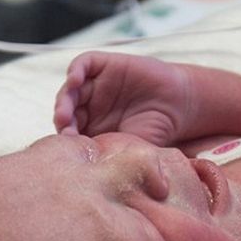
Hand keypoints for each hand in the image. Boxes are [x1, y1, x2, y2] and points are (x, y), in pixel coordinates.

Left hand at [53, 51, 190, 145]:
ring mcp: (94, 86)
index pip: (69, 132)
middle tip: (63, 127)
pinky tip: (74, 80)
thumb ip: (109, 156)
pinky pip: (83, 64)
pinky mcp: (103, 66)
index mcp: (90, 129)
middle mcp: (89, 107)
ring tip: (65, 111)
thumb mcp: (131, 150)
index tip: (69, 147)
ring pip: (71, 89)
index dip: (66, 139)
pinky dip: (75, 71)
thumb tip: (89, 176)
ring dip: (64, 99)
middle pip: (66, 111)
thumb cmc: (156, 132)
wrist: (178, 106)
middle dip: (62, 119)